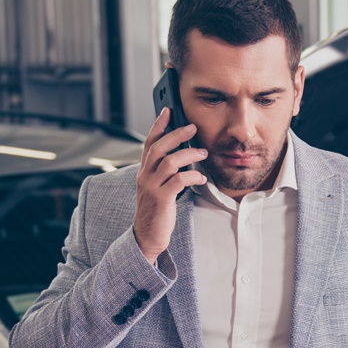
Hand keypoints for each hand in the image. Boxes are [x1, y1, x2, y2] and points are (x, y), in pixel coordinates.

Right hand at [133, 107, 207, 262]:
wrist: (147, 236)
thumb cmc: (157, 212)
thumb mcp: (158, 188)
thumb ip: (165, 172)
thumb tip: (182, 155)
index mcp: (144, 172)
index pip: (148, 143)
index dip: (158, 125)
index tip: (167, 111)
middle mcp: (144, 176)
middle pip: (158, 148)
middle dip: (176, 134)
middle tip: (192, 127)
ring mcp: (151, 187)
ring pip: (169, 162)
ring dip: (188, 155)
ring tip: (203, 153)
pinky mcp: (161, 199)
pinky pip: (178, 181)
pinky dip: (192, 177)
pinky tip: (202, 179)